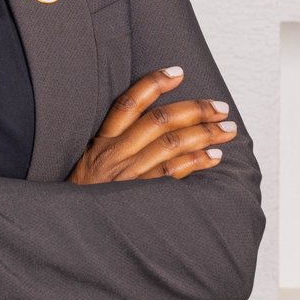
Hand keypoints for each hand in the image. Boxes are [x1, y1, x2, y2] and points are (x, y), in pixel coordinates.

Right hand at [68, 67, 235, 184]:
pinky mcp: (140, 196)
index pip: (128, 103)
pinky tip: (214, 157)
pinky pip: (172, 173)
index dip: (153, 84)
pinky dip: (196, 162)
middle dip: (194, 109)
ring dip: (203, 134)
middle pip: (158, 121)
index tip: (178, 72)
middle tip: (220, 106)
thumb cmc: (84, 195)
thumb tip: (145, 122)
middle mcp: (116, 154)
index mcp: (102, 141)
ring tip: (227, 129)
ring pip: (171, 144)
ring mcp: (129, 175)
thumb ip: (113, 144)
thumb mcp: (88, 162)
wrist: (71, 228)